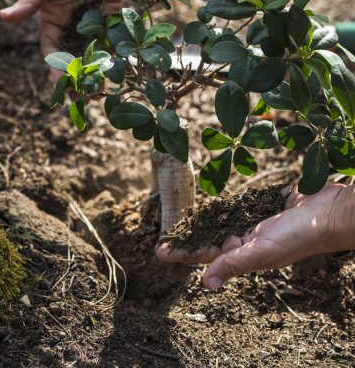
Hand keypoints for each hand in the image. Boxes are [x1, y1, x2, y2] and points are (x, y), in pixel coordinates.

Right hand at [0, 0, 120, 79]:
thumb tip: (3, 17)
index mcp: (51, 18)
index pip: (51, 49)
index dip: (55, 68)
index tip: (62, 85)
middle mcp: (71, 23)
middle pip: (74, 55)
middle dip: (80, 75)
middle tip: (87, 95)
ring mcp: (91, 20)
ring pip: (95, 50)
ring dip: (100, 69)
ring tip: (105, 87)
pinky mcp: (110, 14)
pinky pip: (114, 35)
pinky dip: (118, 50)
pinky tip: (122, 66)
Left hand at [156, 184, 354, 290]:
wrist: (329, 212)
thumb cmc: (299, 235)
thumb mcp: (262, 250)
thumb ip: (234, 263)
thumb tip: (205, 283)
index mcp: (243, 251)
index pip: (203, 253)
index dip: (181, 252)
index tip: (159, 251)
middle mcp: (245, 238)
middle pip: (207, 238)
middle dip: (186, 238)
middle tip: (164, 236)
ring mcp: (253, 222)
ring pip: (220, 222)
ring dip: (201, 222)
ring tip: (182, 221)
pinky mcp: (262, 206)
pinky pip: (238, 206)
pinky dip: (223, 207)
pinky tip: (211, 205)